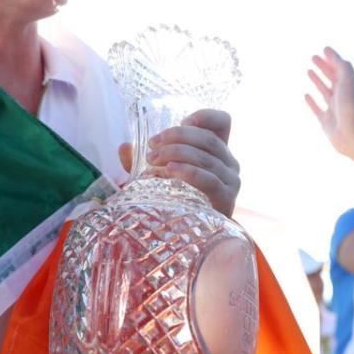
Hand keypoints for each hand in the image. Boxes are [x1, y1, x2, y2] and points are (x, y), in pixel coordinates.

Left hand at [118, 109, 240, 216]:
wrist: (195, 237)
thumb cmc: (179, 200)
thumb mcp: (160, 175)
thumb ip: (142, 162)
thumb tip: (124, 147)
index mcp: (217, 152)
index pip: (223, 122)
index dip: (206, 116)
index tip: (183, 120)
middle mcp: (228, 163)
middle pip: (208, 138)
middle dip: (177, 136)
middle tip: (152, 145)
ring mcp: (230, 182)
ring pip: (206, 157)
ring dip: (177, 153)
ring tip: (154, 159)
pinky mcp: (226, 200)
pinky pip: (209, 179)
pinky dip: (188, 171)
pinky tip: (170, 170)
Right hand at [305, 47, 353, 157]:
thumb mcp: (349, 80)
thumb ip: (341, 66)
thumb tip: (332, 53)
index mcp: (352, 86)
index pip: (341, 68)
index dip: (332, 58)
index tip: (324, 49)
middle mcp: (344, 96)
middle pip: (332, 77)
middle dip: (323, 67)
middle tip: (313, 57)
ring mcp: (335, 109)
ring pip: (324, 90)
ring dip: (317, 80)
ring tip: (309, 70)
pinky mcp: (326, 122)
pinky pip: (317, 108)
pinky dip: (311, 101)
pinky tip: (306, 95)